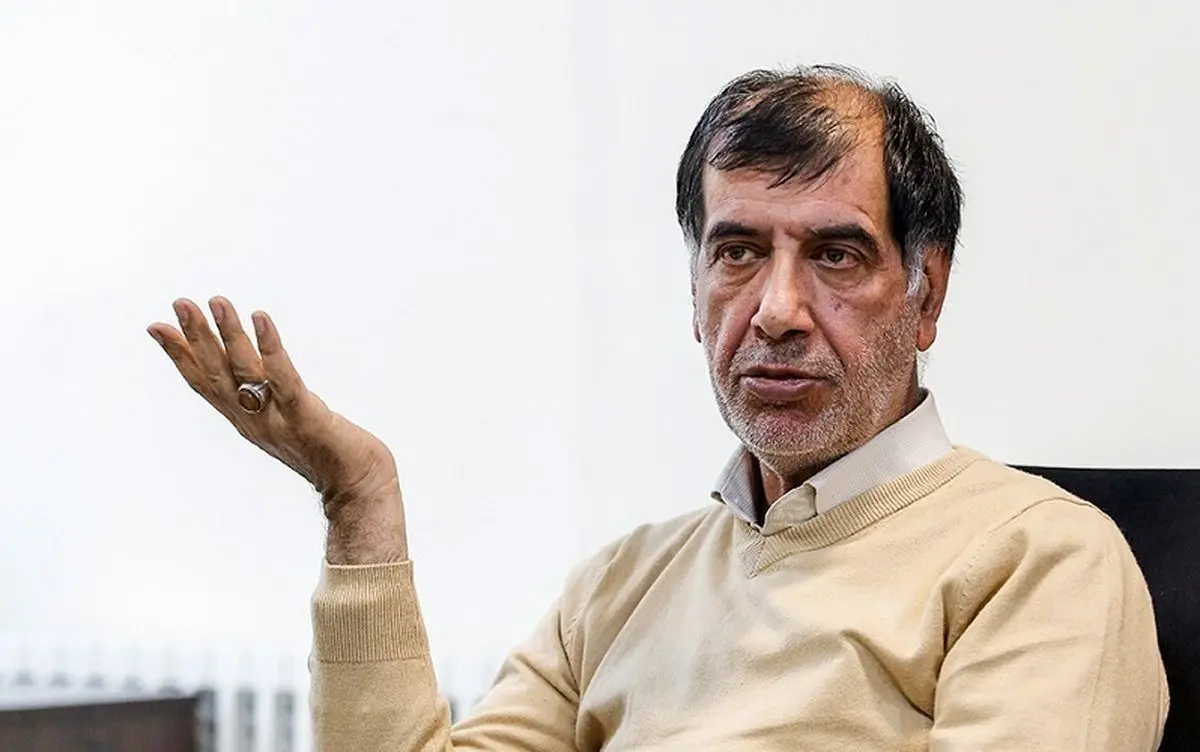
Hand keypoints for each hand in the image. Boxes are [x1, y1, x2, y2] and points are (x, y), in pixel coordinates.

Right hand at [148, 296, 407, 563]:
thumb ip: (268, 401)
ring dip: (229, 335)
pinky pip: (284, 379)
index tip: (157, 326)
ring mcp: (277, 420)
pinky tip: (261, 320)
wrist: (357, 487)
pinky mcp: (306, 417)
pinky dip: (271, 348)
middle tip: (180, 303)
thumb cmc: (327, 452)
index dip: (180, 356)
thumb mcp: (286, 423)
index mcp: (246, 420)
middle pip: (217, 374)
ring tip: (217, 302)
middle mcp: (254, 421)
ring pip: (245, 371)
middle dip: (197, 337)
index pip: (205, 384)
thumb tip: (257, 374)